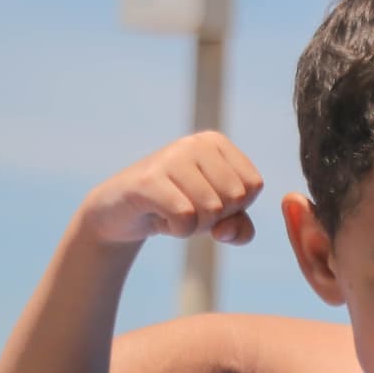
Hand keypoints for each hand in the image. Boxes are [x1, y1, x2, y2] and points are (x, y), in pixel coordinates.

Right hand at [75, 131, 263, 247]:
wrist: (120, 214)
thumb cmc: (176, 210)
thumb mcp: (217, 221)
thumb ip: (239, 228)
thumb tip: (226, 230)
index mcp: (215, 142)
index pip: (253, 185)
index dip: (235, 207)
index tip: (207, 201)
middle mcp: (195, 142)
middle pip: (235, 198)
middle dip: (214, 218)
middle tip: (187, 209)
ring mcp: (170, 157)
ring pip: (211, 210)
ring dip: (194, 226)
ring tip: (172, 212)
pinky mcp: (149, 180)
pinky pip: (186, 217)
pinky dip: (179, 230)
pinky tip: (161, 219)